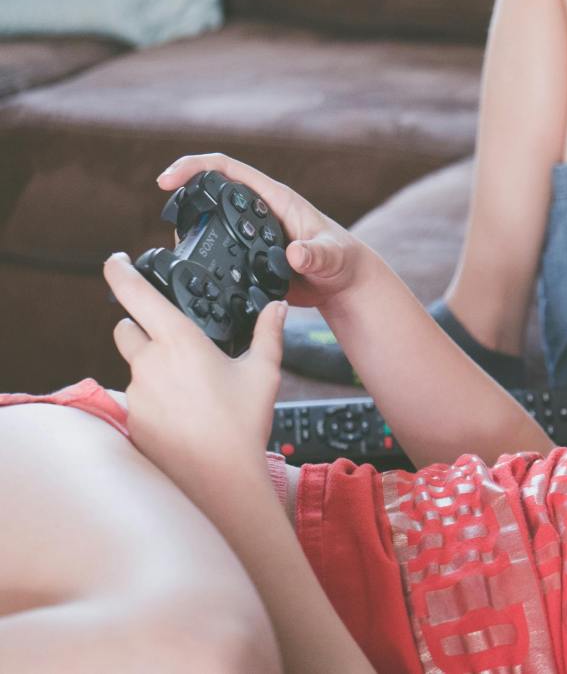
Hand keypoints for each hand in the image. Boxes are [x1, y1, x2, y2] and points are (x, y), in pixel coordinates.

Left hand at [103, 251, 285, 490]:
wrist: (220, 478)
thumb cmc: (242, 424)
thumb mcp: (264, 373)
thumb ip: (269, 334)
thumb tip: (277, 309)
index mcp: (179, 341)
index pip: (135, 293)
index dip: (120, 271)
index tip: (116, 261)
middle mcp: (149, 362)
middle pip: (125, 327)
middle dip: (140, 327)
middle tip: (172, 341)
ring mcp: (136, 392)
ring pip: (133, 364)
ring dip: (150, 365)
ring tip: (188, 387)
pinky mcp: (131, 418)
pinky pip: (137, 396)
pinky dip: (154, 397)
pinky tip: (182, 412)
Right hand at [157, 154, 367, 309]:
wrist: (344, 286)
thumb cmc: (343, 262)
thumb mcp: (331, 256)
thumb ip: (315, 254)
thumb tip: (295, 253)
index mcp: (275, 199)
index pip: (228, 169)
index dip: (195, 167)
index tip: (168, 179)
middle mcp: (259, 211)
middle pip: (213, 192)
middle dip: (185, 197)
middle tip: (169, 214)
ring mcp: (252, 234)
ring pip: (212, 222)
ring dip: (191, 228)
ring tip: (178, 246)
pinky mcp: (249, 256)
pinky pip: (219, 249)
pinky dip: (203, 254)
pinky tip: (192, 269)